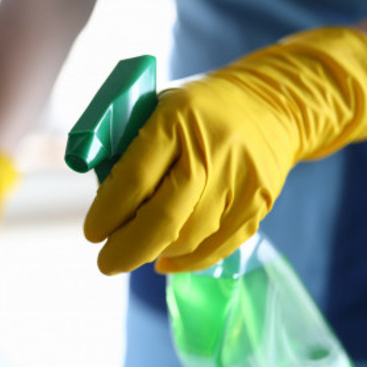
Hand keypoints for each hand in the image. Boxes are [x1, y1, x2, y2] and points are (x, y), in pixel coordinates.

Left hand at [84, 27, 366, 274]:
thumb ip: (127, 148)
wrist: (273, 103)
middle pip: (164, 218)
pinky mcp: (259, 204)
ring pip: (189, 238)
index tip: (92, 232)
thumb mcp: (157, 108)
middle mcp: (211, 152)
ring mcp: (240, 181)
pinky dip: (187, 260)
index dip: (107, 213)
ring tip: (134, 253)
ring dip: (155, 253)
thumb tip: (102, 201)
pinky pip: (217, 247)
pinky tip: (165, 258)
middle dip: (128, 249)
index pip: (134, 179)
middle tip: (106, 263)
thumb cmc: (198, 109)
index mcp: (176, 121)